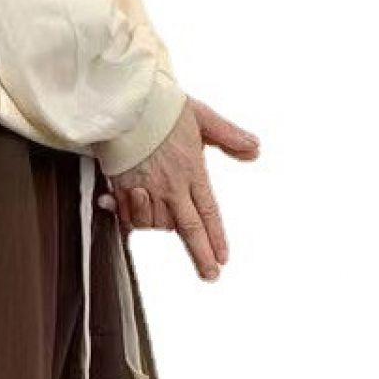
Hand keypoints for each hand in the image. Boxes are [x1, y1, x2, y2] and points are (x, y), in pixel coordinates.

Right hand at [103, 98, 258, 280]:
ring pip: (156, 225)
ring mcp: (147, 190)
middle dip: (201, 255)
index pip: (208, 213)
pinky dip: (133, 217)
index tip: (222, 259)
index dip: (216, 239)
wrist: (124, 103)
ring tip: (154, 203)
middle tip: (210, 275)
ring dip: (158, 224)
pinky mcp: (123, 189)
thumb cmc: (161, 107)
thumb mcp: (203, 117)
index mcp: (193, 171)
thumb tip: (255, 150)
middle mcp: (172, 186)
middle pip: (189, 229)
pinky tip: (131, 203)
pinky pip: (131, 218)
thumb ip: (229, 136)